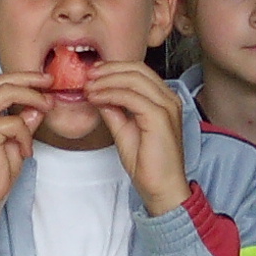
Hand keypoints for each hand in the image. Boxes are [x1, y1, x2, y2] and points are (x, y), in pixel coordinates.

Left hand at [88, 57, 191, 217]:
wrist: (161, 188)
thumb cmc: (148, 164)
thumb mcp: (124, 130)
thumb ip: (114, 110)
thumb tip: (99, 94)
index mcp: (163, 99)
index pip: (138, 71)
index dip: (113, 68)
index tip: (91, 74)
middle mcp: (169, 98)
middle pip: (137, 69)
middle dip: (108, 69)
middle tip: (86, 76)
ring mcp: (166, 106)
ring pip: (133, 79)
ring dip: (106, 80)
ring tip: (88, 87)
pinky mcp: (160, 117)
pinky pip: (131, 96)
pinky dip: (110, 94)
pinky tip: (96, 98)